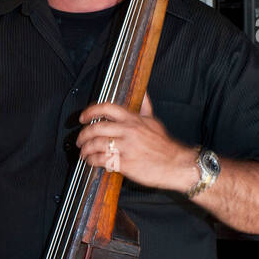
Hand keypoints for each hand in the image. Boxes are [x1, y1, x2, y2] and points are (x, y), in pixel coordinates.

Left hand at [76, 95, 197, 192]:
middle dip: (83, 134)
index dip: (90, 111)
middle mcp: (129, 131)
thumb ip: (145, 108)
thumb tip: (144, 94)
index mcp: (134, 120)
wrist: (178, 164)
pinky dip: (92, 160)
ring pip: (96, 144)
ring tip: (84, 153)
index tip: (82, 117)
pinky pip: (101, 159)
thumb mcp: (154, 122)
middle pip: (96, 128)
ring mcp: (127, 147)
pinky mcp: (126, 163)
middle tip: (79, 140)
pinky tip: (92, 162)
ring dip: (85, 149)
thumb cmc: (165, 145)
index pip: (106, 108)